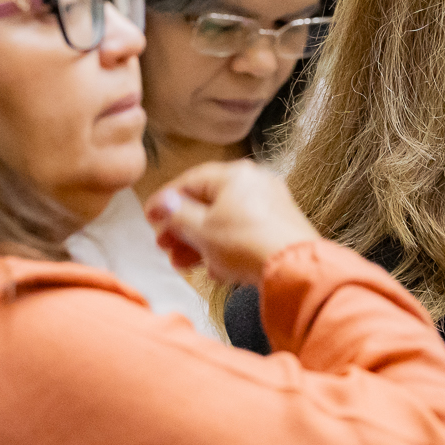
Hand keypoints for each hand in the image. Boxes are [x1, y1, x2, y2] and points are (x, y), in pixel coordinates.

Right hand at [143, 161, 319, 284]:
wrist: (293, 270)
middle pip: (209, 204)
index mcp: (235, 175)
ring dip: (201, 243)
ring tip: (183, 263)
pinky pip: (245, 235)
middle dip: (183, 229)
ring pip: (226, 222)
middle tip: (165, 245)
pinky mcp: (281, 230)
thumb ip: (177, 215)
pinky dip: (227, 249)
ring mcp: (271, 206)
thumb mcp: (200, 230)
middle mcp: (256, 184)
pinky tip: (216, 270)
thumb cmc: (247, 244)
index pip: (191, 181)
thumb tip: (164, 203)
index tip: (151, 217)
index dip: (166, 201)